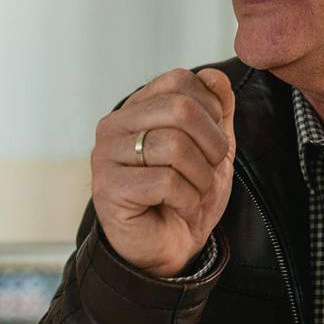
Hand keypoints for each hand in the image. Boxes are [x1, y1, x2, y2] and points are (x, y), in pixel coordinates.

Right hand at [91, 67, 236, 277]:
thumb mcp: (213, 148)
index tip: (212, 143)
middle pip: (181, 109)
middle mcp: (114, 125)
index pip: (180, 80)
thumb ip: (217, 110)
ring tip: (193, 192)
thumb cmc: (188, 195)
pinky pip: (165, 181)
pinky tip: (179, 208)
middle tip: (210, 170)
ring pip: (174, 146)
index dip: (211, 111)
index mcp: (138, 107)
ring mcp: (106, 155)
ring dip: (200, 176)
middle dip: (212, 144)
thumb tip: (214, 76)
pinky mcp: (108, 188)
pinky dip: (187, 199)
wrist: (171, 247)